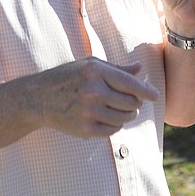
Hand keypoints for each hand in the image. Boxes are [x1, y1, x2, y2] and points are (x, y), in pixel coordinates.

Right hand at [35, 58, 158, 137]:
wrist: (39, 98)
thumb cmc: (67, 77)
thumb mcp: (89, 65)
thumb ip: (116, 68)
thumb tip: (139, 69)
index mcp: (95, 71)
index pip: (130, 83)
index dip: (146, 91)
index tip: (155, 95)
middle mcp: (93, 91)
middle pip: (131, 103)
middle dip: (135, 103)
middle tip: (131, 101)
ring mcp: (88, 112)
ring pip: (124, 118)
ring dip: (127, 115)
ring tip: (120, 109)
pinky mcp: (85, 129)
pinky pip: (113, 130)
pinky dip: (115, 125)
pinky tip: (107, 117)